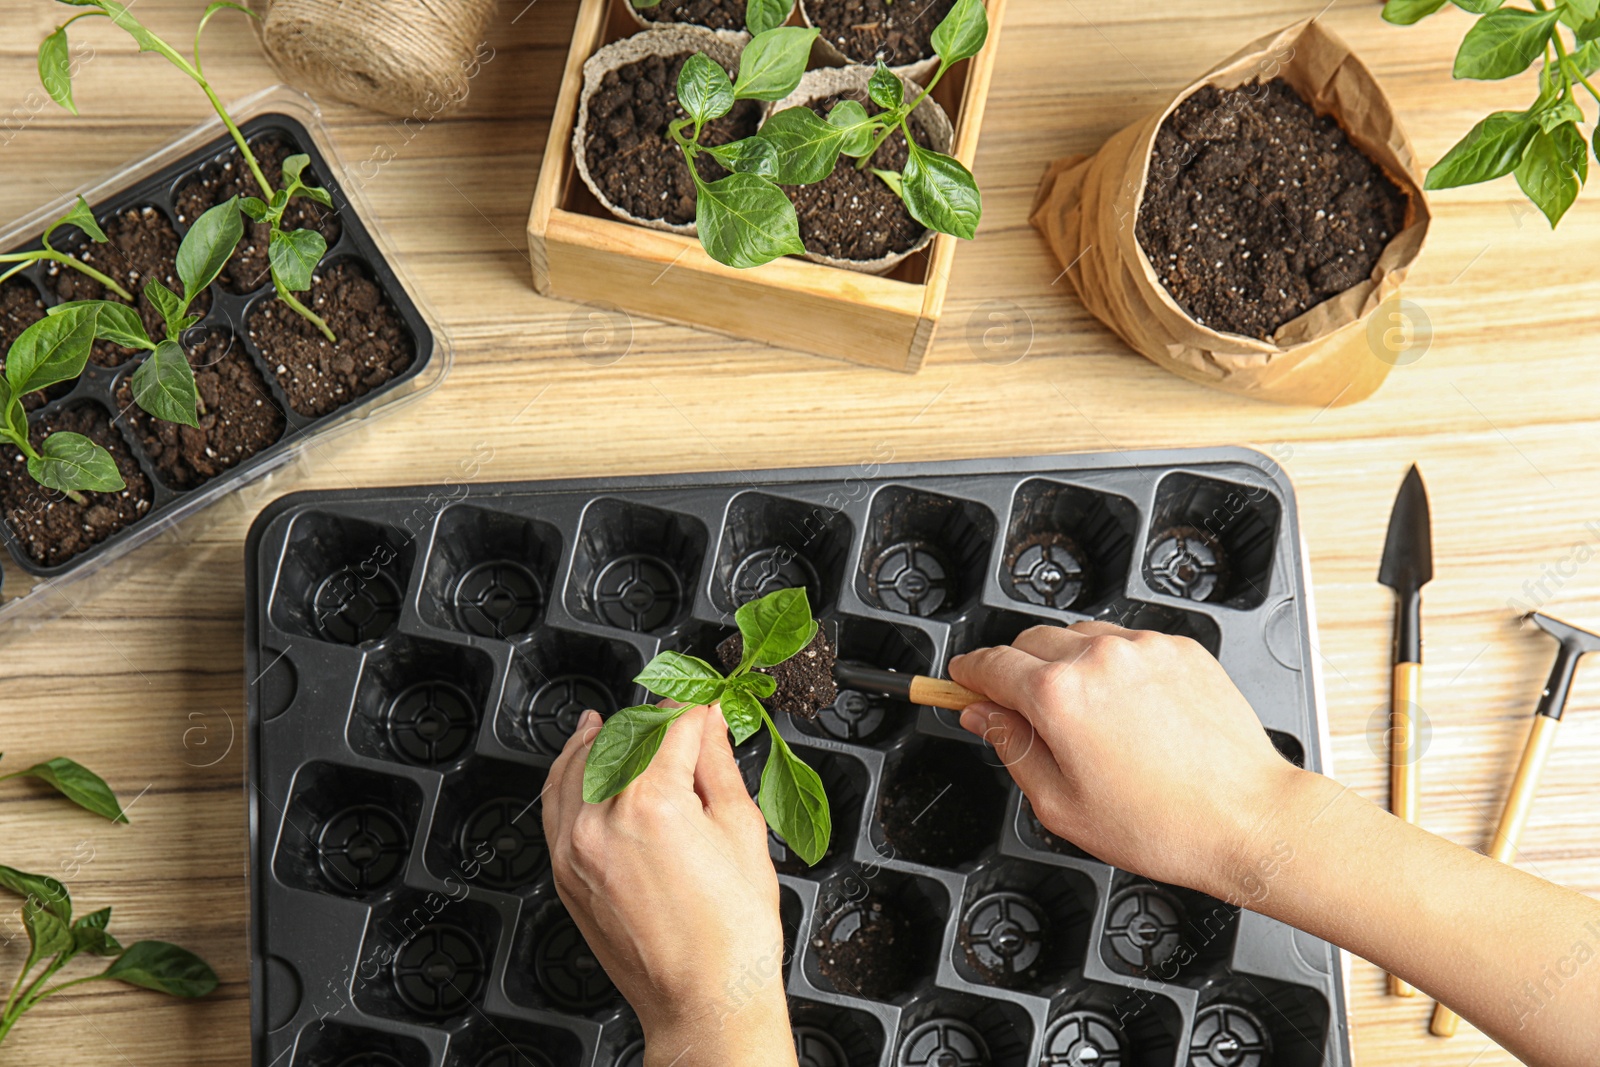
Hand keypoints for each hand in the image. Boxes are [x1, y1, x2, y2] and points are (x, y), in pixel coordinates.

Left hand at [542, 705, 796, 1066]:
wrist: (705, 999)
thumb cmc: (732, 934)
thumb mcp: (741, 830)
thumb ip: (717, 765)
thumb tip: (708, 724)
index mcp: (653, 803)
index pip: (671, 725)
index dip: (695, 707)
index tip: (707, 703)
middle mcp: (603, 820)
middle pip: (622, 738)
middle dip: (653, 719)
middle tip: (680, 716)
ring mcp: (576, 847)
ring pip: (578, 764)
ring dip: (599, 737)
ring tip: (612, 721)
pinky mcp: (564, 872)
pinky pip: (554, 804)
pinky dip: (566, 774)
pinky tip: (579, 759)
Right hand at [947, 621, 1300, 899]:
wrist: (1249, 820)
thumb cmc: (1165, 825)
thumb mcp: (1061, 805)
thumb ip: (1012, 748)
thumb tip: (982, 715)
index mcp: (1059, 696)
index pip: (990, 664)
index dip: (968, 674)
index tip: (963, 681)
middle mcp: (1099, 659)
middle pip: (1029, 641)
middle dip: (1016, 670)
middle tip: (1023, 712)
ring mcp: (1144, 649)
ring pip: (1078, 637)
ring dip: (1065, 664)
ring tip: (1086, 718)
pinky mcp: (1181, 649)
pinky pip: (1127, 643)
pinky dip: (1113, 665)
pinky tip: (1128, 711)